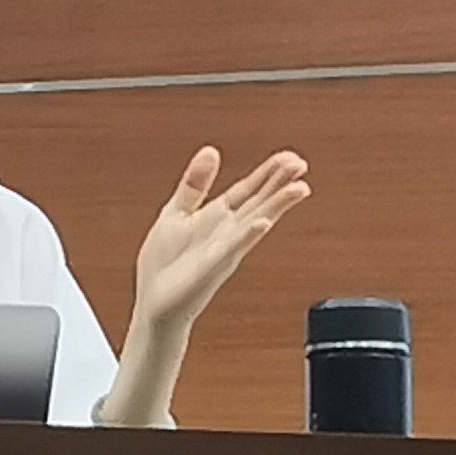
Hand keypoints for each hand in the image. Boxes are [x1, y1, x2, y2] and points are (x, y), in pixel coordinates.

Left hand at [129, 146, 310, 335]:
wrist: (154, 303)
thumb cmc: (164, 265)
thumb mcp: (176, 211)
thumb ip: (194, 183)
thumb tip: (210, 152)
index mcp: (217, 217)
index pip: (249, 190)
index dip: (269, 172)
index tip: (290, 157)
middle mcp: (227, 232)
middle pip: (260, 202)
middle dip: (280, 184)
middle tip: (301, 165)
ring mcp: (223, 249)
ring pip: (255, 222)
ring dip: (277, 206)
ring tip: (299, 189)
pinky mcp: (211, 266)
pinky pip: (232, 248)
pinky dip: (247, 235)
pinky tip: (262, 223)